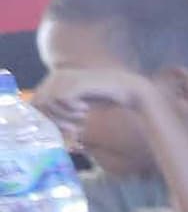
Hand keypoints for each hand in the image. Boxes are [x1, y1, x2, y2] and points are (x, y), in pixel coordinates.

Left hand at [35, 63, 150, 127]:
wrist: (127, 89)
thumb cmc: (106, 100)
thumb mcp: (80, 109)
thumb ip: (64, 115)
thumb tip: (56, 135)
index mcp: (55, 81)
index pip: (35, 102)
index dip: (46, 118)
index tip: (65, 129)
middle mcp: (56, 76)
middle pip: (38, 103)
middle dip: (55, 120)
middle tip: (74, 128)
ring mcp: (64, 77)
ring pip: (48, 102)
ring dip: (64, 116)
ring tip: (82, 116)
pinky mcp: (73, 81)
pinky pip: (61, 99)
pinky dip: (72, 109)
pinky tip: (85, 109)